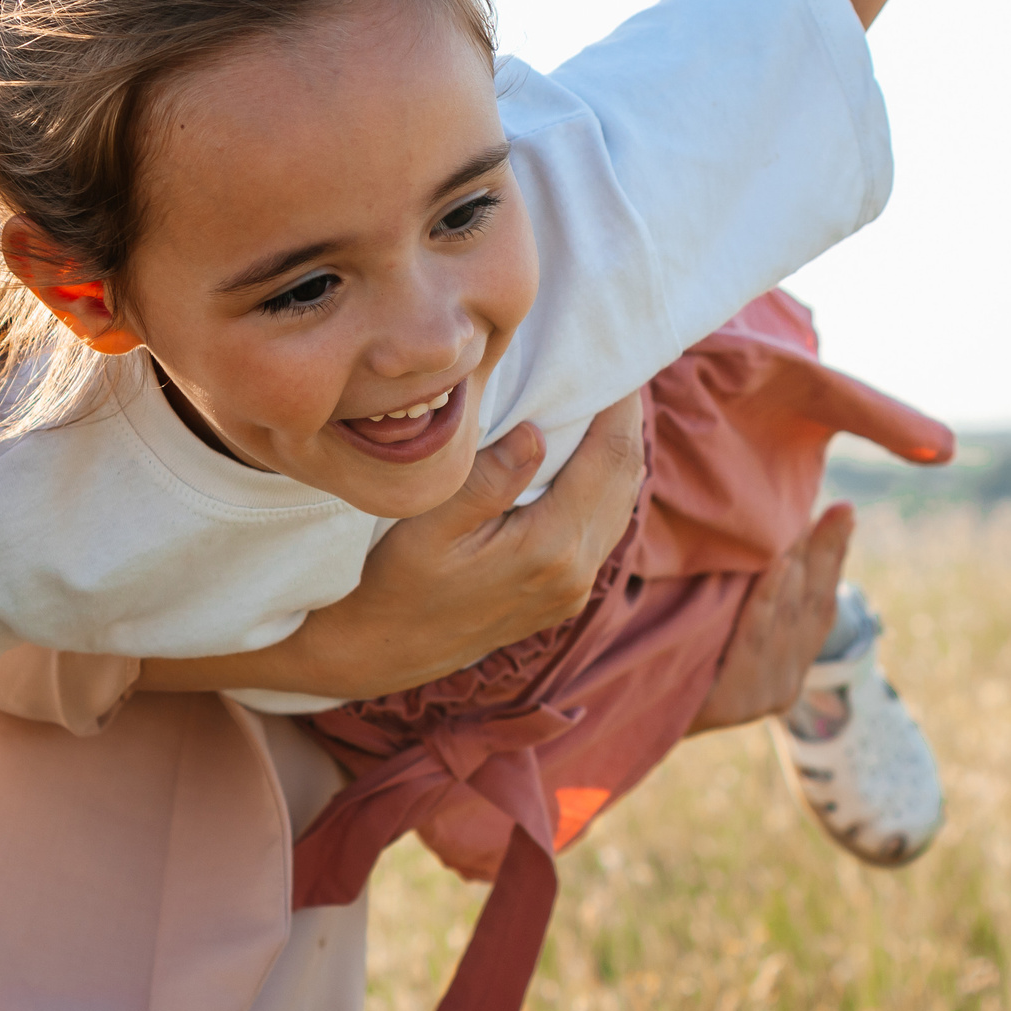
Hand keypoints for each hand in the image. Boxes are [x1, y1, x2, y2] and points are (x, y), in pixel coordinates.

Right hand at [138, 394, 645, 701]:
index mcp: (553, 546)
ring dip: (617, 453)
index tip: (617, 360)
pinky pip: (604, 528)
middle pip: (626, 478)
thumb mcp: (429, 524)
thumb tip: (539, 433)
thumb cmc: (395, 581)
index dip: (621, 405)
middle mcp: (577, 571)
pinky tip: (584, 458)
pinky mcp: (564, 595)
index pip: (611, 458)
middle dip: (625, 422)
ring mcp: (574, 588)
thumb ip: (488, 480)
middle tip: (614, 370)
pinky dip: (603, 486)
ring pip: (620, 505)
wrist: (384, 651)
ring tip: (603, 403)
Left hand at [686, 503, 855, 734]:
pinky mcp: (734, 703)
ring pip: (790, 619)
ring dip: (802, 568)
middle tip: (832, 508)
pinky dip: (768, 600)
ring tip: (808, 525)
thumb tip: (781, 520)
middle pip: (810, 607)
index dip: (833, 558)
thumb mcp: (721, 616)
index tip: (844, 510)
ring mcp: (762, 695)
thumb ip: (754, 585)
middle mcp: (784, 684)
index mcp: (789, 665)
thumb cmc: (674, 651)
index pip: (821, 605)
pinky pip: (755, 640)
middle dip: (823, 554)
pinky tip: (780, 565)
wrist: (628, 714)